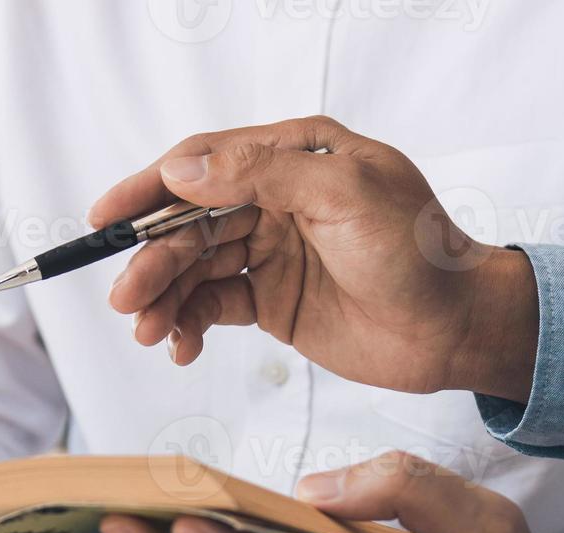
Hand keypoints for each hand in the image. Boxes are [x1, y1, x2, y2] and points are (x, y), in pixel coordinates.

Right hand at [92, 115, 537, 398]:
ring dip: (163, 298)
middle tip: (127, 299)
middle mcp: (277, 198)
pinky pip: (212, 306)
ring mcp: (271, 250)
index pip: (204, 162)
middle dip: (151, 259)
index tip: (107, 217)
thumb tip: (182, 166)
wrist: (457, 330)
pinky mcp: (272, 300)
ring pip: (194, 268)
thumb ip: (262, 174)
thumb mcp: (345, 195)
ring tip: (148, 333)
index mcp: (296, 155)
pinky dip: (188, 325)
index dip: (149, 188)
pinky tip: (180, 347)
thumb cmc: (418, 253)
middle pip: (189, 222)